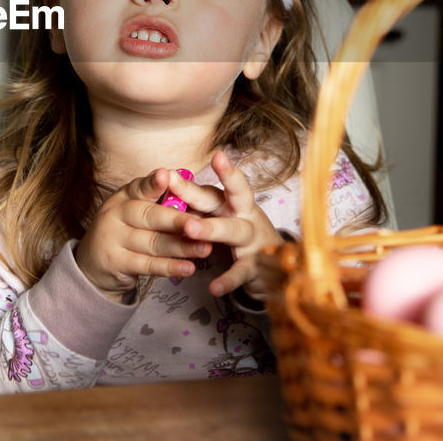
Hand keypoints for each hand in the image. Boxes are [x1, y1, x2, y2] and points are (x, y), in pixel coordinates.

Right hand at [75, 168, 212, 302]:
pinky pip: (147, 265)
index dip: (154, 183)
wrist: (93, 263)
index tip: (167, 176)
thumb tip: (192, 193)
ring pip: (152, 242)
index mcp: (124, 196)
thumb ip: (158, 202)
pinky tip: (188, 268)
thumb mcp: (134, 211)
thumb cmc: (126, 231)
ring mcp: (113, 239)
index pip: (140, 187)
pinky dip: (170, 267)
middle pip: (149, 216)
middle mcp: (115, 214)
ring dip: (181, 247)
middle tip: (201, 224)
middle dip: (177, 220)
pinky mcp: (115, 263)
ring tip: (205, 249)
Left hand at [167, 151, 282, 300]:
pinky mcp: (256, 266)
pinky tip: (214, 288)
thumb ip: (200, 208)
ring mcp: (253, 239)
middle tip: (175, 180)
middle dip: (202, 188)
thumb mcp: (222, 217)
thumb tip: (164, 191)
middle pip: (230, 197)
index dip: (217, 170)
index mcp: (233, 202)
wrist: (279, 266)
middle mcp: (245, 215)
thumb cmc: (240, 234)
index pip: (219, 182)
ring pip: (234, 230)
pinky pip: (241, 271)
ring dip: (212, 228)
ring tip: (190, 229)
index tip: (214, 154)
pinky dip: (228, 279)